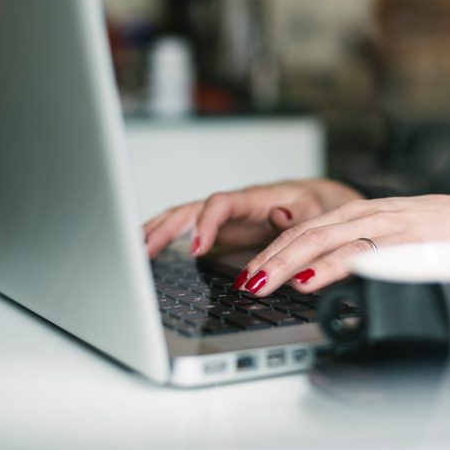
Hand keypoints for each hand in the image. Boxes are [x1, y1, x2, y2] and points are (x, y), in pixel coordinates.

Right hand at [143, 179, 363, 259]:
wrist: (315, 202)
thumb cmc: (314, 203)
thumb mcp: (314, 207)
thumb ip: (300, 212)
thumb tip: (282, 213)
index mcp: (253, 198)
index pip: (221, 204)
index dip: (206, 223)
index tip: (197, 247)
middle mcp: (232, 207)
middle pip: (190, 210)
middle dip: (165, 228)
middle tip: (143, 251)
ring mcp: (223, 219)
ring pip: (183, 219)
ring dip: (157, 232)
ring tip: (134, 251)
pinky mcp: (220, 232)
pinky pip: (187, 233)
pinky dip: (165, 238)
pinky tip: (147, 251)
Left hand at [234, 194, 449, 295]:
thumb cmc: (449, 233)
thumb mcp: (398, 234)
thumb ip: (365, 248)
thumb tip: (330, 275)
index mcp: (363, 213)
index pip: (306, 228)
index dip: (273, 249)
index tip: (250, 271)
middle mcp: (368, 214)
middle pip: (305, 232)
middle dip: (269, 258)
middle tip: (244, 282)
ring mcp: (385, 226)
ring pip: (323, 240)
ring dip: (287, 263)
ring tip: (262, 282)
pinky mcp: (405, 241)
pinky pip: (360, 253)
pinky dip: (329, 266)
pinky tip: (309, 279)